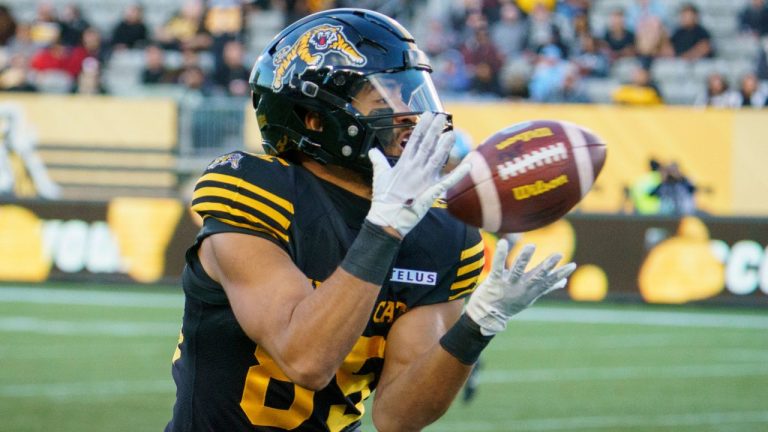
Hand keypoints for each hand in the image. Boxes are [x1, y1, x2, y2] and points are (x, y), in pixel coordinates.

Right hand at [366, 112, 469, 236]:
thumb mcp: (379, 176)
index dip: (422, 126)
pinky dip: (459, 173)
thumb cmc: (383, 199)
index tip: (428, 114)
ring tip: (452, 132)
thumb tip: (373, 151)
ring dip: (445, 145)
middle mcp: (415, 169)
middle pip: (427, 145)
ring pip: (437, 158)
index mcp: (404, 164)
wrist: (388, 217)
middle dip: (435, 130)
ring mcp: (424, 179)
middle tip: (442, 117)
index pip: (414, 140)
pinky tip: (468, 164)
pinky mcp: (432, 191)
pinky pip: (448, 181)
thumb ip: (378, 161)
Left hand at [465, 240, 576, 335]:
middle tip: (558, 255)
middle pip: (537, 276)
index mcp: (531, 290)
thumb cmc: (512, 303)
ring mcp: (508, 284)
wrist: (489, 314)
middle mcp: (521, 287)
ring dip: (524, 258)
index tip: (572, 265)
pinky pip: (497, 266)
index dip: (560, 274)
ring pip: (517, 269)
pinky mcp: (494, 281)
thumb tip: (564, 282)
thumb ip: (547, 287)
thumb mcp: (531, 296)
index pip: (548, 281)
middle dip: (547, 266)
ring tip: (531, 246)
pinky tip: (503, 242)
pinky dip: (500, 254)